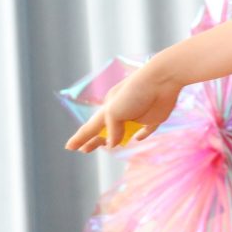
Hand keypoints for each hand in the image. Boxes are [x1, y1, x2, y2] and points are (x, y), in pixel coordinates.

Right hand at [65, 64, 183, 153]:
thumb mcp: (114, 111)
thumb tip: (112, 145)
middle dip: (94, 140)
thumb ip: (112, 130)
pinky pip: (147, 129)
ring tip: (106, 146)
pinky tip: (137, 139)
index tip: (69, 147)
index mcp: (107, 109)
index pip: (90, 127)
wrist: (162, 80)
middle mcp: (122, 113)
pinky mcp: (155, 118)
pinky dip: (142, 135)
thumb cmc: (134, 92)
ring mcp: (138, 116)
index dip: (80, 138)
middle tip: (84, 151)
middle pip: (105, 131)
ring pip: (124, 132)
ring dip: (114, 140)